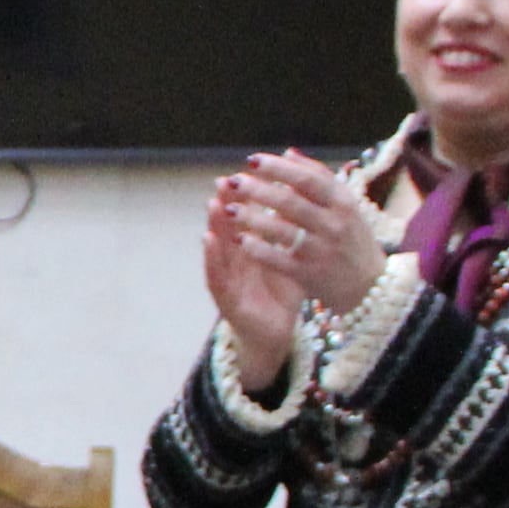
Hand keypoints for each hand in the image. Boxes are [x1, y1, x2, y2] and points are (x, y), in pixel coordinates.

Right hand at [201, 189, 308, 403]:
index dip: (246, 196)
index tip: (248, 171)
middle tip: (224, 180)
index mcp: (252, 250)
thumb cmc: (280, 295)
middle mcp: (236, 261)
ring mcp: (228, 279)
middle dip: (225, 204)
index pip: (247, 218)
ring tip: (212, 203)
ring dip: (213, 225)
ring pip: (218, 249)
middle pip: (228, 228)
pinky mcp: (227, 300)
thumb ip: (290, 233)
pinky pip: (216, 277)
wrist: (276, 336)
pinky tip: (208, 241)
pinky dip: (211, 259)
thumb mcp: (289, 259)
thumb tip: (300, 200)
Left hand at [213, 152, 383, 324]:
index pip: (308, 179)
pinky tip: (239, 239)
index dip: (278, 168)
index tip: (252, 160)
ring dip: (252, 218)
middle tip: (233, 181)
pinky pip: (279, 260)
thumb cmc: (350, 235)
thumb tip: (287, 152)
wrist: (369, 283)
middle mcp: (333, 225)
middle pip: (291, 203)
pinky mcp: (309, 274)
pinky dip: (258, 249)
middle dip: (258, 190)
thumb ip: (318, 177)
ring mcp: (321, 251)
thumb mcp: (344, 204)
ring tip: (229, 209)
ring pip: (282, 231)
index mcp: (342, 203)